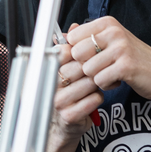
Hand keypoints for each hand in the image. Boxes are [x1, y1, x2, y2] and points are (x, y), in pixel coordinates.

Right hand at [52, 23, 103, 139]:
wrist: (65, 125)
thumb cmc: (69, 92)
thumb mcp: (68, 68)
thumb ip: (71, 47)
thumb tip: (75, 25)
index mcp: (48, 69)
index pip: (65, 52)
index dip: (82, 52)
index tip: (91, 54)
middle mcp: (49, 84)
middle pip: (80, 66)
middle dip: (94, 66)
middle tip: (102, 67)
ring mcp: (57, 101)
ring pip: (88, 82)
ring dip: (99, 81)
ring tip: (101, 81)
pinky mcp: (68, 115)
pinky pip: (93, 99)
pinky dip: (99, 96)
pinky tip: (96, 96)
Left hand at [67, 17, 150, 110]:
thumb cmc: (133, 58)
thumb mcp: (110, 42)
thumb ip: (86, 38)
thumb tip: (61, 37)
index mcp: (108, 23)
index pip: (73, 37)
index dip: (77, 52)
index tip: (91, 56)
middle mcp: (114, 31)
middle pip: (77, 53)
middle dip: (86, 65)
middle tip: (102, 66)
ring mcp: (121, 48)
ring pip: (87, 69)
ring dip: (97, 77)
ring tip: (112, 72)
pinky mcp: (125, 66)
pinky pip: (100, 80)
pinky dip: (106, 85)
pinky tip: (118, 79)